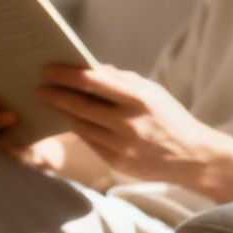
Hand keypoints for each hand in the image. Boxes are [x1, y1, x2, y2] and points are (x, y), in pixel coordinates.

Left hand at [37, 64, 224, 189]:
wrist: (192, 156)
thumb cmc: (170, 117)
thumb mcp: (153, 92)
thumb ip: (123, 80)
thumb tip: (92, 71)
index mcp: (139, 99)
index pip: (93, 83)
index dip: (67, 75)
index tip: (48, 69)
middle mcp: (128, 123)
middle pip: (79, 106)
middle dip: (55, 95)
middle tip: (39, 88)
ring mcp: (121, 146)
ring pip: (80, 125)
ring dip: (64, 113)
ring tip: (53, 103)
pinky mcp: (116, 162)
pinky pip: (89, 142)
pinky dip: (79, 130)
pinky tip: (72, 121)